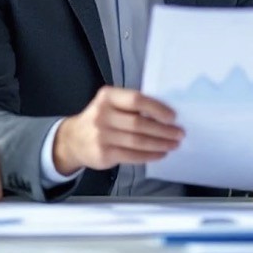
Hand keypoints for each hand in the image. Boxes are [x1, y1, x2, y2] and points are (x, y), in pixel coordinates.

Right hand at [52, 86, 183, 173]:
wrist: (73, 140)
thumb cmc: (100, 118)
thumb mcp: (110, 104)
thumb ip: (131, 105)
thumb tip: (164, 114)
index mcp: (107, 97)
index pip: (136, 100)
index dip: (156, 108)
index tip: (173, 117)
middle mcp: (102, 115)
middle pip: (139, 123)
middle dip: (163, 130)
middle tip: (179, 133)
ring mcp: (102, 136)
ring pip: (138, 141)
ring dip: (160, 144)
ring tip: (173, 144)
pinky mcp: (104, 154)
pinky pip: (132, 155)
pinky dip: (149, 155)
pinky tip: (160, 154)